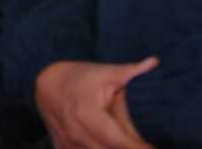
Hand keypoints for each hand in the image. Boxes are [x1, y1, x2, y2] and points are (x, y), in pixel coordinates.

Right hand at [34, 57, 158, 148]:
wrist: (47, 84)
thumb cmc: (81, 78)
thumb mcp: (104, 72)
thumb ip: (131, 71)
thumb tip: (154, 61)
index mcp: (87, 113)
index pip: (120, 141)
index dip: (140, 148)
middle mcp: (76, 133)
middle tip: (145, 145)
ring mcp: (68, 144)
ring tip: (130, 143)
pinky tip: (106, 144)